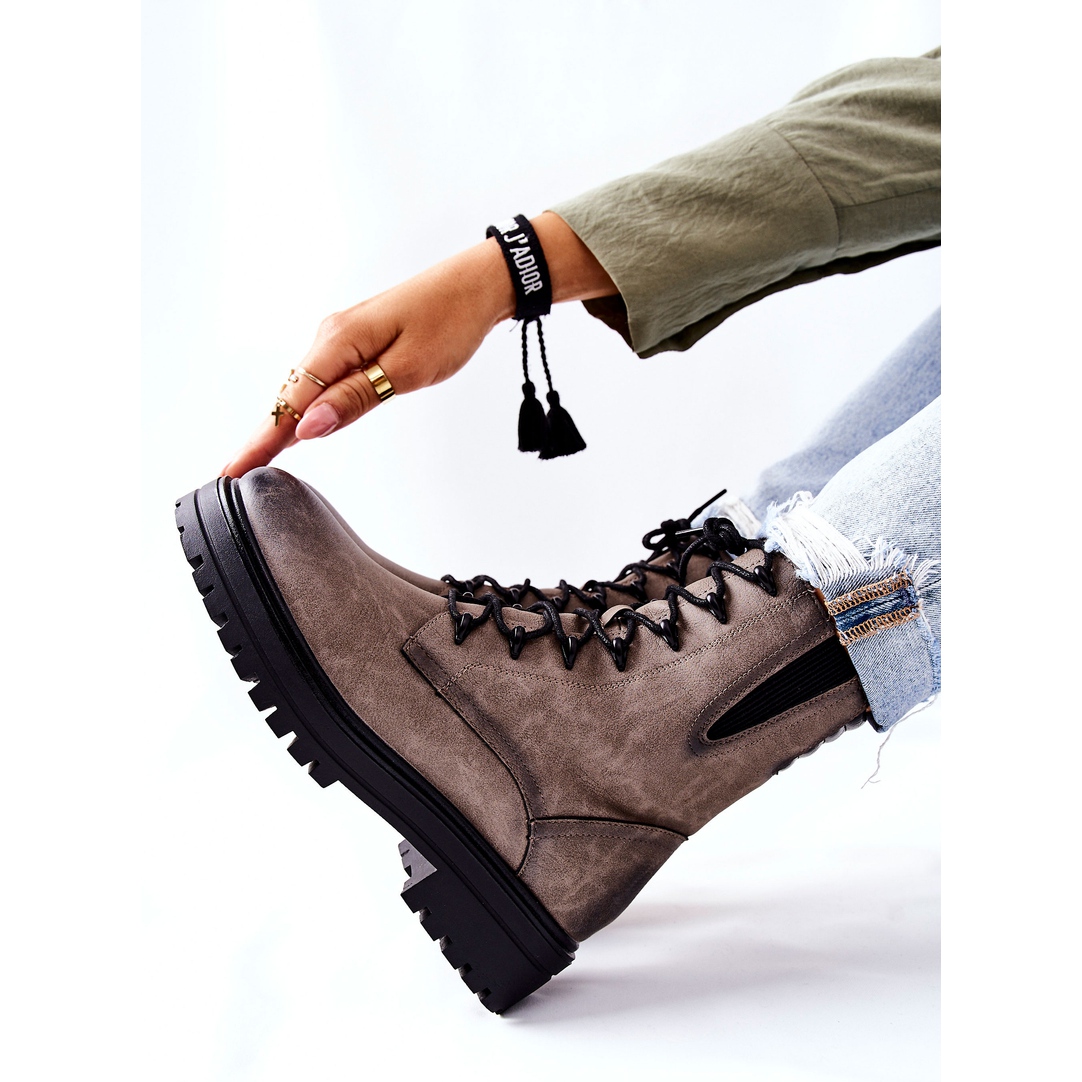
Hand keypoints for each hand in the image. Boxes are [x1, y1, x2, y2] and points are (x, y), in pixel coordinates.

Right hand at [221, 212, 616, 476]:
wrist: (476, 285)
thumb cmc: (450, 323)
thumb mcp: (407, 370)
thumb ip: (354, 399)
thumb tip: (309, 427)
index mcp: (340, 341)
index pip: (291, 401)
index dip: (263, 439)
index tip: (232, 468)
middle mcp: (331, 335)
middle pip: (290, 394)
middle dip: (265, 433)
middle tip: (234, 472)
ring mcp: (341, 334)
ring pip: (304, 385)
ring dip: (283, 420)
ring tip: (257, 456)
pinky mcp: (355, 338)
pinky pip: (320, 375)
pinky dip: (306, 401)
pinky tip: (297, 422)